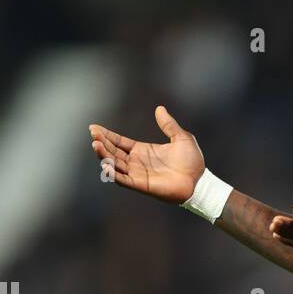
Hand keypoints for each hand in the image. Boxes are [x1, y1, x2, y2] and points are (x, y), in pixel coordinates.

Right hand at [89, 106, 204, 202]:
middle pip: (113, 152)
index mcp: (143, 150)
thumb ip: (169, 124)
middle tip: (93, 134)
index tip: (94, 127)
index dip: (107, 135)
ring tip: (96, 145)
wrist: (199, 180)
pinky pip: (124, 180)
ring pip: (115, 165)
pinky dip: (113, 174)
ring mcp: (138, 174)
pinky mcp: (142, 185)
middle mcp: (137, 162)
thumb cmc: (192, 162)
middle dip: (102, 143)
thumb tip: (160, 109)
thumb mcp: (181, 137)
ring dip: (104, 156)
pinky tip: (106, 165)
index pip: (119, 142)